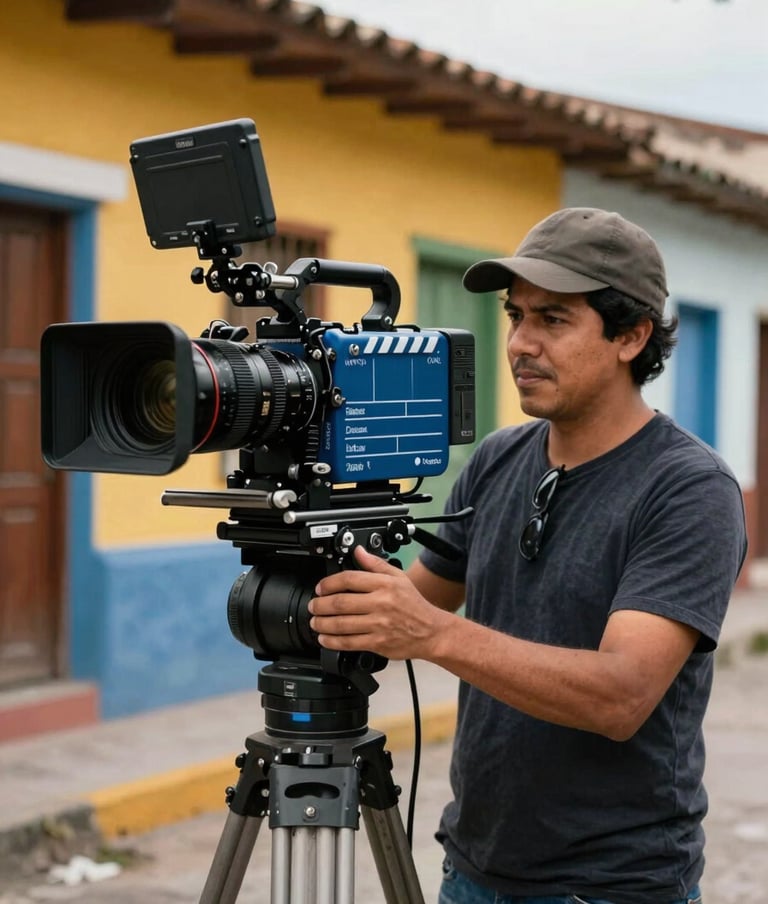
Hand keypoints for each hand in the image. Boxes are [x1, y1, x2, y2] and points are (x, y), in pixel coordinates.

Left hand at [308, 546, 452, 660]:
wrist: (431, 632)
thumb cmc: (414, 605)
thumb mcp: (399, 577)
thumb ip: (376, 564)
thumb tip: (358, 551)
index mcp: (384, 585)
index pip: (349, 580)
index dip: (329, 583)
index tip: (320, 587)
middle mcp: (381, 604)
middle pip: (341, 603)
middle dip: (320, 605)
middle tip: (313, 606)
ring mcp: (379, 624)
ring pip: (342, 624)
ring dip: (322, 623)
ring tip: (315, 622)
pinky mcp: (377, 643)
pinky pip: (349, 642)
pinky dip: (332, 641)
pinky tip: (325, 638)